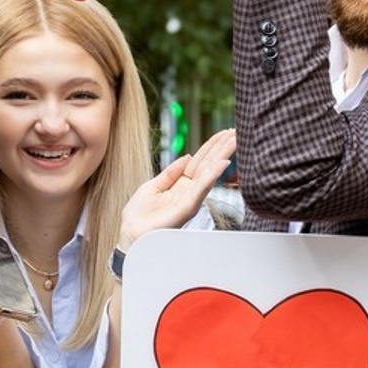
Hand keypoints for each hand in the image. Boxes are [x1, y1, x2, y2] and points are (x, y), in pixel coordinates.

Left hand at [118, 128, 237, 246]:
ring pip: (209, 173)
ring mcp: (190, 199)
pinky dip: (212, 175)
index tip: (224, 132)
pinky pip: (201, 188)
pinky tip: (223, 163)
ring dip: (222, 156)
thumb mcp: (152, 186)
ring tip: (235, 141)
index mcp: (180, 185)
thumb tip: (187, 155)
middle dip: (222, 147)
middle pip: (208, 164)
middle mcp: (189, 192)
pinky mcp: (187, 208)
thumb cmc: (139, 216)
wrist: (130, 235)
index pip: (199, 161)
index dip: (211, 146)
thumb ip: (170, 173)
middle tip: (236, 132)